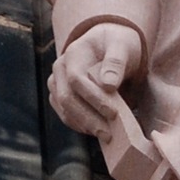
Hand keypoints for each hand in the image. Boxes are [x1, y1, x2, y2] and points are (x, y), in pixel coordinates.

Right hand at [48, 21, 142, 136]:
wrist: (107, 45)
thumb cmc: (116, 44)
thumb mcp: (122, 46)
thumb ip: (116, 62)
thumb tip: (108, 85)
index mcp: (73, 53)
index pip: (76, 79)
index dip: (93, 98)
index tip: (113, 113)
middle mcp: (60, 68)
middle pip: (66, 98)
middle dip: (88, 118)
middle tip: (109, 133)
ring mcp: (57, 83)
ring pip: (64, 110)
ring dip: (84, 126)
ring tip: (106, 135)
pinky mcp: (59, 97)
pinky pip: (66, 116)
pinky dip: (81, 126)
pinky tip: (97, 132)